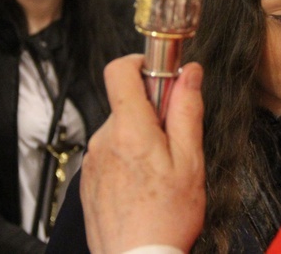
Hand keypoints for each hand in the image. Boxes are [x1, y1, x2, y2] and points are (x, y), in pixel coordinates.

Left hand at [81, 55, 205, 253]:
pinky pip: (112, 153)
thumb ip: (187, 110)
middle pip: (127, 102)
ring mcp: (94, 161)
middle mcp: (104, 140)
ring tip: (163, 170)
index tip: (163, 75)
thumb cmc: (167, 217)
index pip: (120, 70)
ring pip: (122, 129)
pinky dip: (130, 158)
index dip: (142, 63)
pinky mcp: (90, 179)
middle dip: (154, 111)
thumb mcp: (190, 160)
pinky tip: (146, 184)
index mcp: (129, 129)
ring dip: (143, 137)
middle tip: (176, 140)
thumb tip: (190, 73)